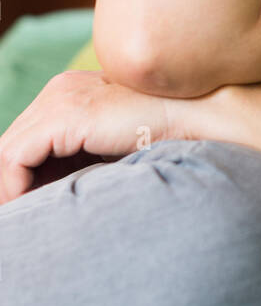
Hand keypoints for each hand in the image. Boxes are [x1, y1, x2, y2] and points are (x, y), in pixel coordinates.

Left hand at [0, 70, 173, 204]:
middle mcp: (59, 89)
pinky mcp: (63, 116)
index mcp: (71, 91)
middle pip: (12, 143)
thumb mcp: (112, 147)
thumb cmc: (166, 137)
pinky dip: (15, 186)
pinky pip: (15, 157)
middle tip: (20, 216)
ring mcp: (60, 98)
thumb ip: (83, 159)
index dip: (21, 175)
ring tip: (24, 216)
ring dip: (11, 188)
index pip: (26, 137)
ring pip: (8, 151)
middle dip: (12, 183)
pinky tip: (30, 207)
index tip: (29, 206)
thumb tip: (54, 192)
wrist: (197, 118)